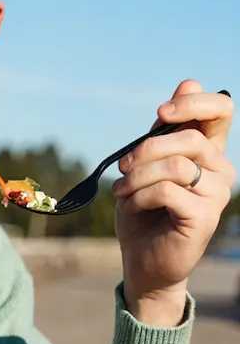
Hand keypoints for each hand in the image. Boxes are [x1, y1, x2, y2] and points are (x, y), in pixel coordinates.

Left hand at [113, 79, 234, 326]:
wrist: (143, 262)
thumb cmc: (143, 211)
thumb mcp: (146, 165)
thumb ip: (162, 132)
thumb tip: (188, 82)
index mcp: (208, 151)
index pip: (221, 109)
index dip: (193, 103)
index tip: (160, 114)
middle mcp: (220, 169)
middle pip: (188, 137)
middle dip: (145, 149)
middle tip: (123, 167)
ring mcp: (216, 194)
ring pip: (176, 164)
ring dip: (138, 175)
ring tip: (122, 190)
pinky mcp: (204, 217)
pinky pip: (167, 191)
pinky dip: (140, 195)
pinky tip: (132, 205)